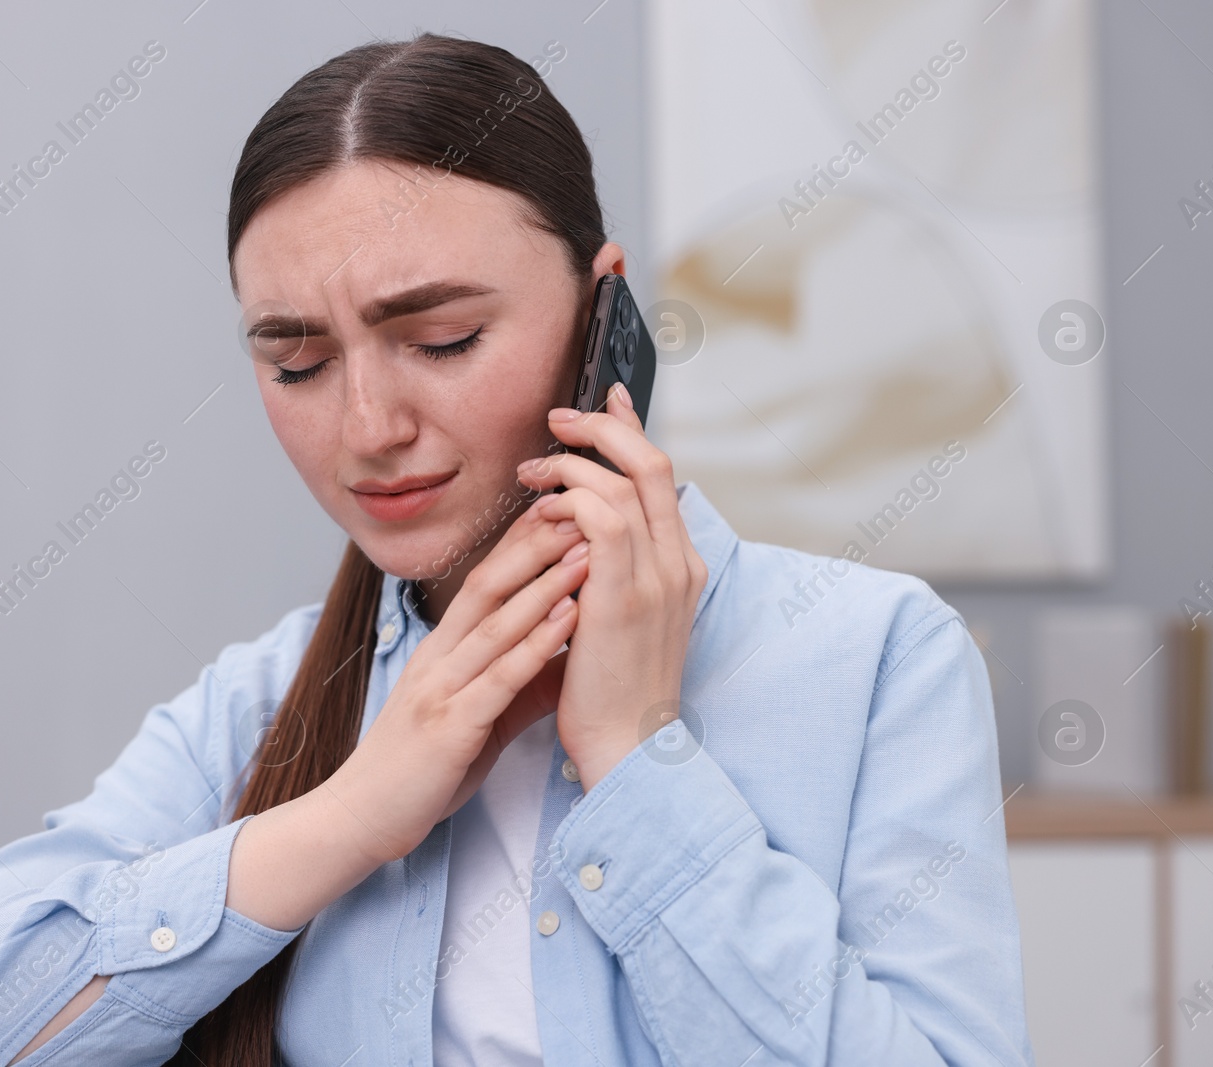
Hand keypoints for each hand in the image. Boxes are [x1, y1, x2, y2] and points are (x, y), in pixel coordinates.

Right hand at [327, 504, 586, 866]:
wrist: (362, 818)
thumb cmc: (419, 769)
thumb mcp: (474, 717)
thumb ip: (517, 686)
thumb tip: (567, 661)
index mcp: (442, 650)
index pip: (483, 580)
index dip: (522, 541)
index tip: (563, 507)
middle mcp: (439, 657)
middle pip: (490, 584)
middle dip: (537, 543)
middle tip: (582, 506)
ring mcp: (442, 688)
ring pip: (497, 622)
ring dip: (545, 583)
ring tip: (587, 549)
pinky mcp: (450, 726)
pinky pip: (500, 677)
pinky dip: (536, 644)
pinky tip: (568, 619)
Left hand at [514, 382, 707, 790]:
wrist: (626, 750)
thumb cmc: (611, 691)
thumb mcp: (621, 619)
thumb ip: (611, 570)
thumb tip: (580, 529)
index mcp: (680, 566)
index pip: (661, 478)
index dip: (633, 431)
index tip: (605, 400)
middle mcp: (678, 564)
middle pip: (652, 462)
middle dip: (603, 427)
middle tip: (558, 419)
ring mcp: (657, 579)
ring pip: (623, 481)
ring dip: (572, 462)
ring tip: (532, 467)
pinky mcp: (623, 597)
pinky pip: (600, 519)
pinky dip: (569, 500)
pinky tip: (539, 507)